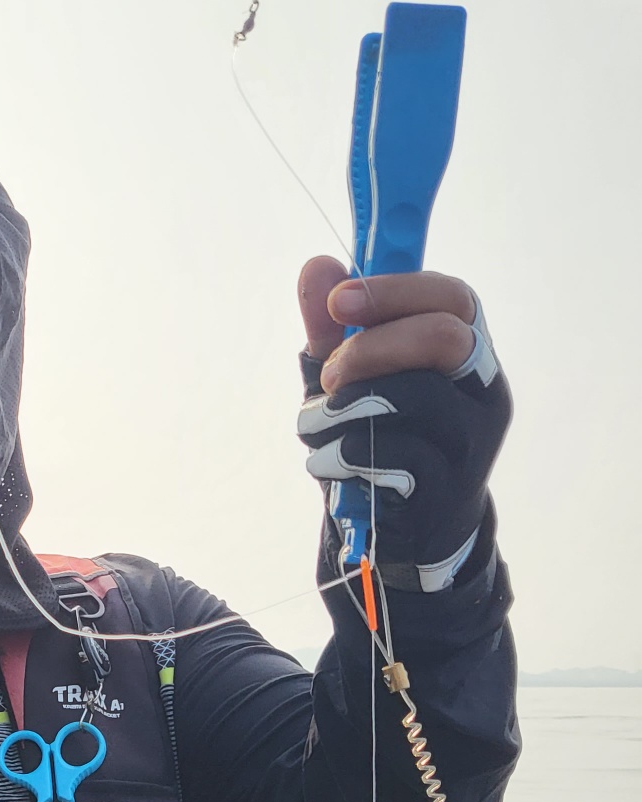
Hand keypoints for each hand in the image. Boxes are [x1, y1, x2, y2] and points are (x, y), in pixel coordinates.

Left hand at [294, 257, 510, 590]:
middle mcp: (484, 392)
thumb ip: (336, 331)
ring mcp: (473, 441)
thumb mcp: (353, 382)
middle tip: (330, 377)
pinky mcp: (450, 487)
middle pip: (443, 338)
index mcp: (469, 355)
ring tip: (318, 428)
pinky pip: (397, 455)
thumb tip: (317, 267)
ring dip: (346, 408)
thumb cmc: (384, 441)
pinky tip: (332, 461)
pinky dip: (348, 453)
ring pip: (415, 397)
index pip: (453, 299)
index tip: (338, 302)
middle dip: (370, 348)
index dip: (394, 291)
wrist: (410, 533)